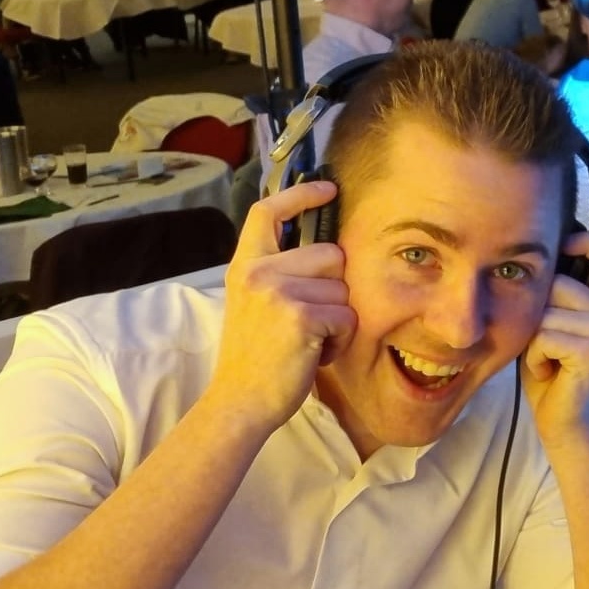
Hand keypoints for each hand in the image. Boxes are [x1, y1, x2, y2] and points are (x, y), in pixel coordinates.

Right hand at [205, 181, 355, 436]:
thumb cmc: (256, 356)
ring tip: (308, 340)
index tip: (328, 188)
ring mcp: (279, 292)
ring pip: (344, 288)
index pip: (268, 212)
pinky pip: (348, 316)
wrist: (240, 401)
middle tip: (307, 322)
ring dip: (338, 318)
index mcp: (245, 265)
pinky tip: (314, 354)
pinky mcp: (301, 316)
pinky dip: (341, 339)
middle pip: (332, 254)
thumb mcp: (255, 303)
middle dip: (334, 288)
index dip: (300, 195)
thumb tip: (328, 250)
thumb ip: (280, 272)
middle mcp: (259, 272)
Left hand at [521, 233, 588, 454]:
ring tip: (546, 360)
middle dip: (537, 313)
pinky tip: (548, 370)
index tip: (562, 245)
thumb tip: (534, 261)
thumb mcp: (550, 325)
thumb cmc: (550, 372)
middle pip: (558, 284)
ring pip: (546, 312)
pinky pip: (544, 336)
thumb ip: (553, 297)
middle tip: (545, 345)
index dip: (585, 241)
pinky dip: (534, 356)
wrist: (562, 421)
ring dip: (532, 340)